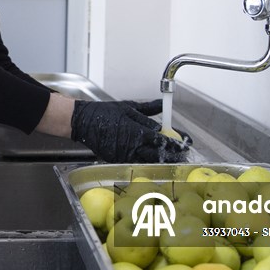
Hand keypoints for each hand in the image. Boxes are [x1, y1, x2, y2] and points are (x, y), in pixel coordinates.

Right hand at [70, 100, 189, 163]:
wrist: (84, 122)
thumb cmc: (105, 113)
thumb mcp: (129, 107)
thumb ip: (148, 108)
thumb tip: (163, 104)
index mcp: (137, 132)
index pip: (162, 140)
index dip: (176, 143)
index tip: (185, 143)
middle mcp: (133, 147)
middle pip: (158, 155)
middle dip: (173, 156)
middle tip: (184, 156)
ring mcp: (124, 156)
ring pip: (148, 163)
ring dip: (162, 162)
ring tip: (173, 162)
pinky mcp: (117, 161)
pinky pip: (135, 164)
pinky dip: (146, 164)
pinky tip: (154, 163)